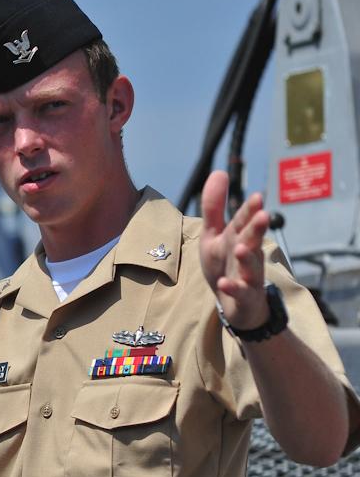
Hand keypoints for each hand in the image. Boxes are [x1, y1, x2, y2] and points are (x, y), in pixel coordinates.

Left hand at [200, 170, 270, 329]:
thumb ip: (214, 206)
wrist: (236, 305)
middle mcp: (247, 255)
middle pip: (252, 240)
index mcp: (239, 238)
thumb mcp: (214, 235)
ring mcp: (248, 277)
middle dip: (256, 229)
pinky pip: (240, 292)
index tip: (256, 197)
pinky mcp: (244, 297)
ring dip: (248, 258)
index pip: (244, 222)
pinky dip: (233, 288)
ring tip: (242, 248)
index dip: (249, 211)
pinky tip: (225, 283)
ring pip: (251, 266)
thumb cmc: (225, 264)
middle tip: (262, 215)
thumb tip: (219, 172)